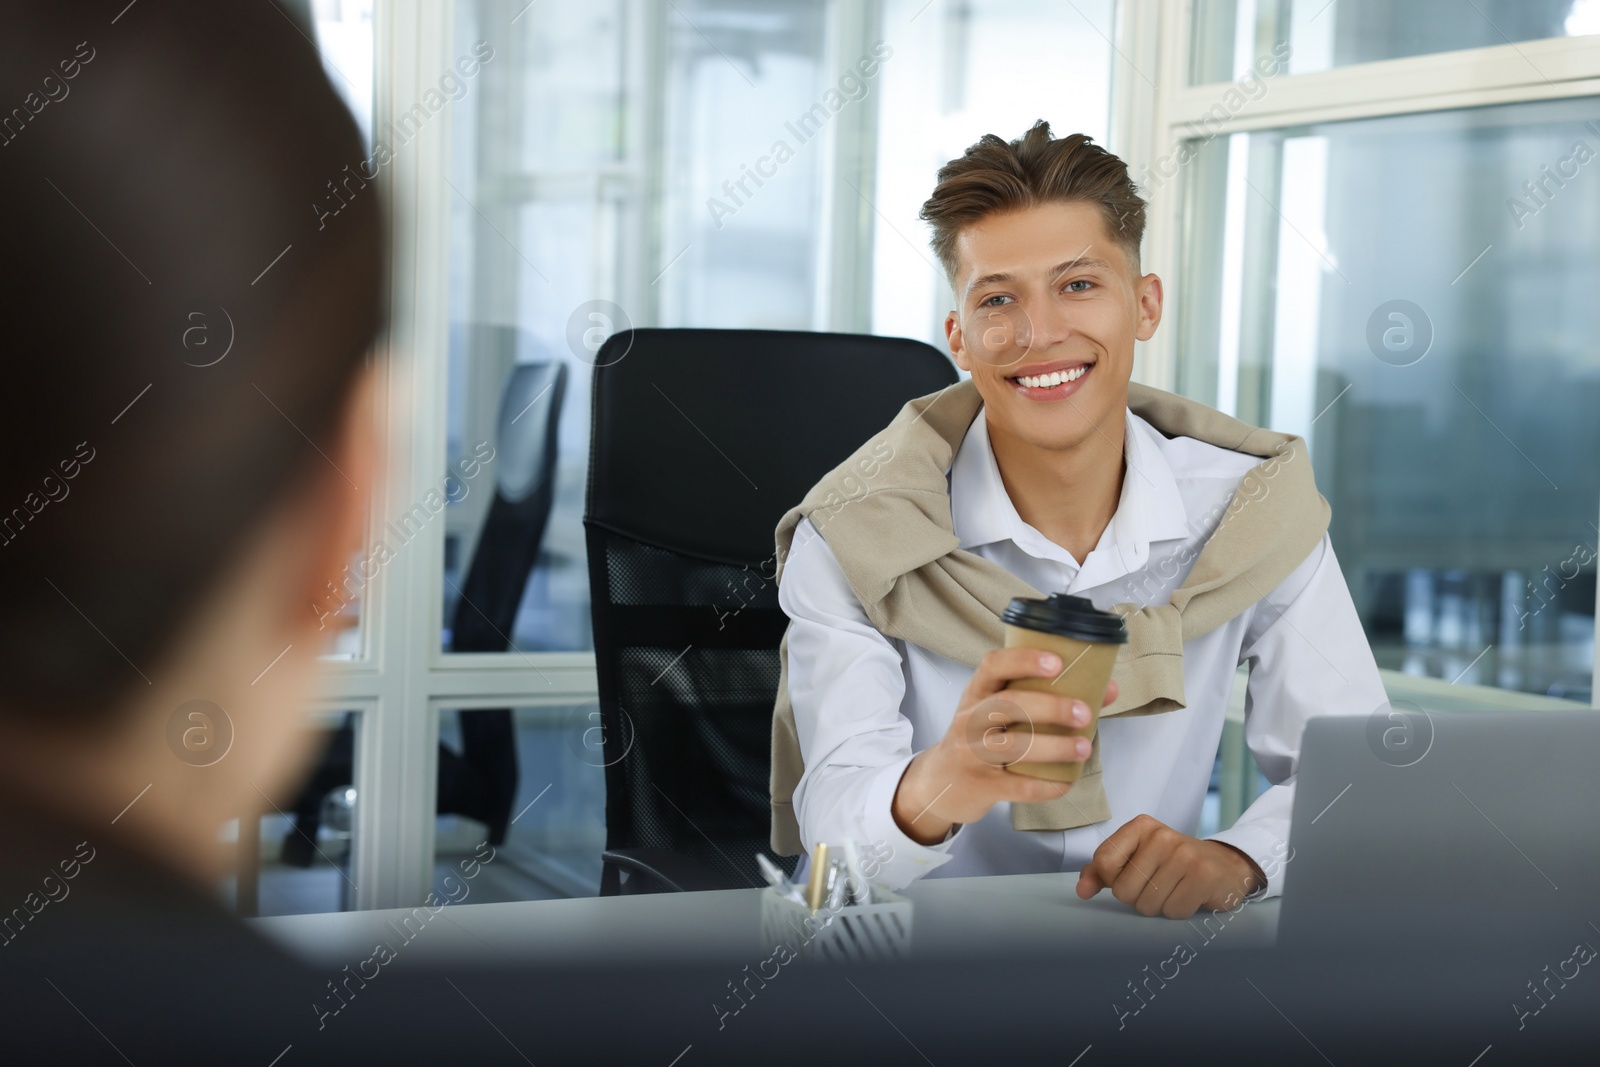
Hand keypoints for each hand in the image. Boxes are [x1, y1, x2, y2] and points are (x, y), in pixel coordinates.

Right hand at [891, 647, 1117, 845]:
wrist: (940, 783)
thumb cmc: (980, 738)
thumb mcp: (998, 712)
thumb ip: (1044, 697)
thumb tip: (1107, 689)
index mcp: (977, 693)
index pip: (993, 665)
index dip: (1024, 660)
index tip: (1056, 662)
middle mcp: (970, 719)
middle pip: (1008, 705)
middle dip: (1051, 707)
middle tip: (1085, 713)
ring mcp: (972, 753)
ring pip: (1014, 746)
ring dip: (1054, 747)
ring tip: (1083, 748)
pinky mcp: (980, 785)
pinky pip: (1017, 787)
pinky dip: (1046, 786)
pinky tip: (1066, 782)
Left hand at [1075, 814, 1265, 917]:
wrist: (1224, 865)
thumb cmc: (1171, 864)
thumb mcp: (1136, 859)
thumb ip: (1102, 872)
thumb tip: (1082, 890)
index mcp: (1141, 826)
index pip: (1103, 862)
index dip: (1112, 880)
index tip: (1130, 876)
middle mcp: (1161, 835)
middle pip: (1123, 890)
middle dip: (1138, 898)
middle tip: (1159, 885)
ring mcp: (1184, 854)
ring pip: (1147, 904)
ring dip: (1159, 907)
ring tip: (1175, 889)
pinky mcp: (1203, 875)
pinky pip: (1173, 911)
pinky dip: (1179, 911)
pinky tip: (1190, 896)